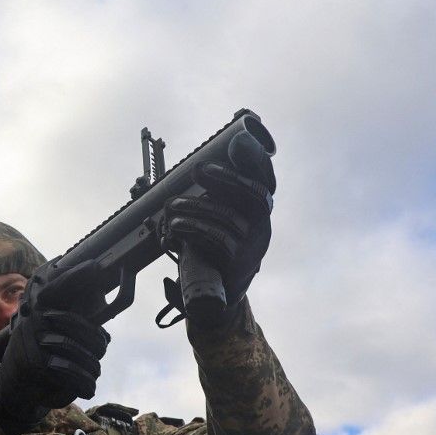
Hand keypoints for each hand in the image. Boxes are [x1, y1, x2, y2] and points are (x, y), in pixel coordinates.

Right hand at [0, 260, 110, 434]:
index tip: (95, 266)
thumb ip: (73, 316)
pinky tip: (88, 388)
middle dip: (98, 344)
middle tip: (100, 350)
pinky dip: (86, 384)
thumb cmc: (42, 354)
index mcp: (41, 308)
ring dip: (93, 368)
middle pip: (84, 328)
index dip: (76, 276)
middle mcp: (36, 320)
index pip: (59, 287)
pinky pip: (74, 372)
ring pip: (83, 353)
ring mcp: (36, 341)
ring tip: (93, 373)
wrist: (15, 384)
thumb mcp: (53, 331)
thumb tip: (101, 302)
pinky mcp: (38, 364)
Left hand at [158, 162, 274, 314]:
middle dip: (226, 179)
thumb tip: (197, 164)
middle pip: (254, 196)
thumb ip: (213, 194)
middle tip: (198, 169)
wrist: (217, 295)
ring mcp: (253, 248)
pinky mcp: (238, 267)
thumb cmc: (213, 248)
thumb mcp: (214, 218)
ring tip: (171, 206)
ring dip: (196, 208)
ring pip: (228, 220)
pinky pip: (217, 243)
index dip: (255, 159)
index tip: (238, 140)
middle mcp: (261, 227)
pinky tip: (175, 227)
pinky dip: (193, 231)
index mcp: (258, 211)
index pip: (264, 179)